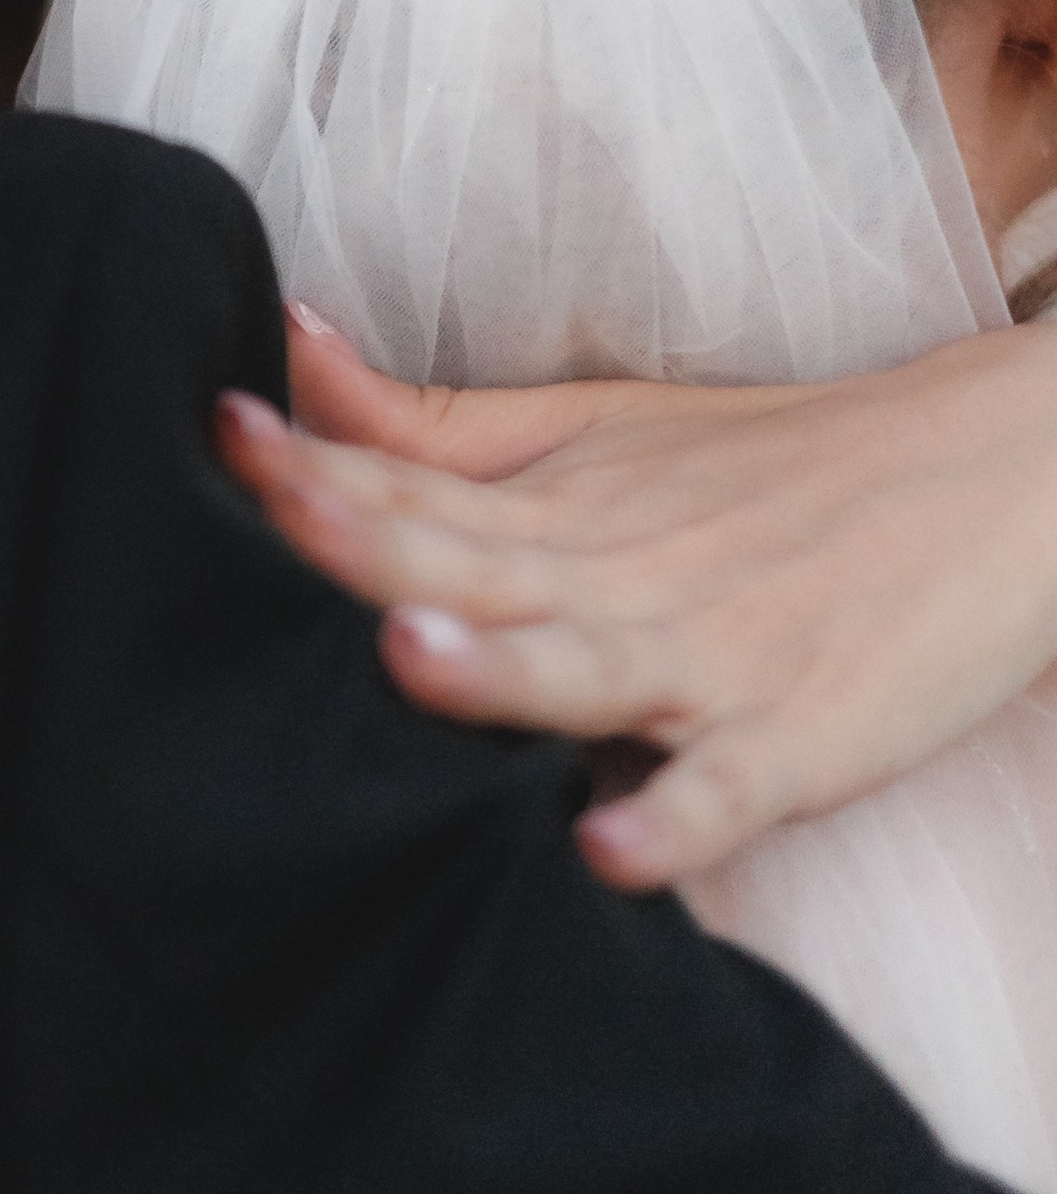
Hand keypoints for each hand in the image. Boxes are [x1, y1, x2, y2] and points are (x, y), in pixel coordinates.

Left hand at [216, 301, 1056, 888]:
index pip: (414, 482)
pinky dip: (675, 819)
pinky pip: (727, 790)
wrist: (1000, 478)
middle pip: (475, 563)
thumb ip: (432, 421)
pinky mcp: (801, 738)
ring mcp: (711, 659)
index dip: (312, 468)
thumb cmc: (769, 469)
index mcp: (560, 503)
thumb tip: (285, 343)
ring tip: (413, 660)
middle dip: (369, 547)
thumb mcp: (600, 429)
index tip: (216, 432)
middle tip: (273, 513)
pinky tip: (610, 850)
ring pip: (588, 669)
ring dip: (500, 670)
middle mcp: (618, 573)